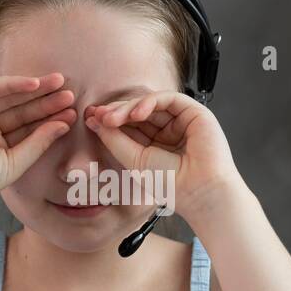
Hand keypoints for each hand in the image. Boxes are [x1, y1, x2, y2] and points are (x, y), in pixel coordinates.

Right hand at [0, 73, 75, 216]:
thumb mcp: (15, 162)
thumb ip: (38, 142)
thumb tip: (63, 124)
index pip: (28, 127)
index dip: (50, 119)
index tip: (73, 113)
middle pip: (21, 109)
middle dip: (46, 101)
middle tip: (71, 94)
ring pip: (9, 97)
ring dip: (34, 90)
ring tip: (60, 84)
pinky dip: (12, 84)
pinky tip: (34, 83)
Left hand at [83, 91, 241, 226]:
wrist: (199, 191)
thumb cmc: (171, 183)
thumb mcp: (134, 160)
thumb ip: (115, 140)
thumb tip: (95, 121)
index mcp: (155, 144)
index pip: (129, 125)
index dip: (110, 120)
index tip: (91, 119)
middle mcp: (168, 130)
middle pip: (137, 112)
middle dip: (115, 112)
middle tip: (98, 115)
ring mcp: (181, 120)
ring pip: (150, 103)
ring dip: (128, 108)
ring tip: (112, 118)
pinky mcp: (193, 112)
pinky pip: (167, 99)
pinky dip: (149, 102)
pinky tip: (135, 113)